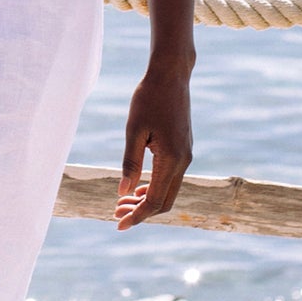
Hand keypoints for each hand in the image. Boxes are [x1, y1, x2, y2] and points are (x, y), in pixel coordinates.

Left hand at [115, 57, 193, 230]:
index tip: (118, 224)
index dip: (137, 216)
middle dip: (141, 212)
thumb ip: (130, 163)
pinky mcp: (183, 149)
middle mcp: (183, 161)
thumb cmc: (148, 99)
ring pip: (168, 191)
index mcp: (171, 159)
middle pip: (165, 202)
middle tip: (115, 213)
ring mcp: (186, 155)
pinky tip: (136, 187)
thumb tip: (123, 192)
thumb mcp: (133, 130)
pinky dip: (154, 187)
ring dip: (146, 200)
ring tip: (121, 201)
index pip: (155, 200)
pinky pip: (170, 178)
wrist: (171, 76)